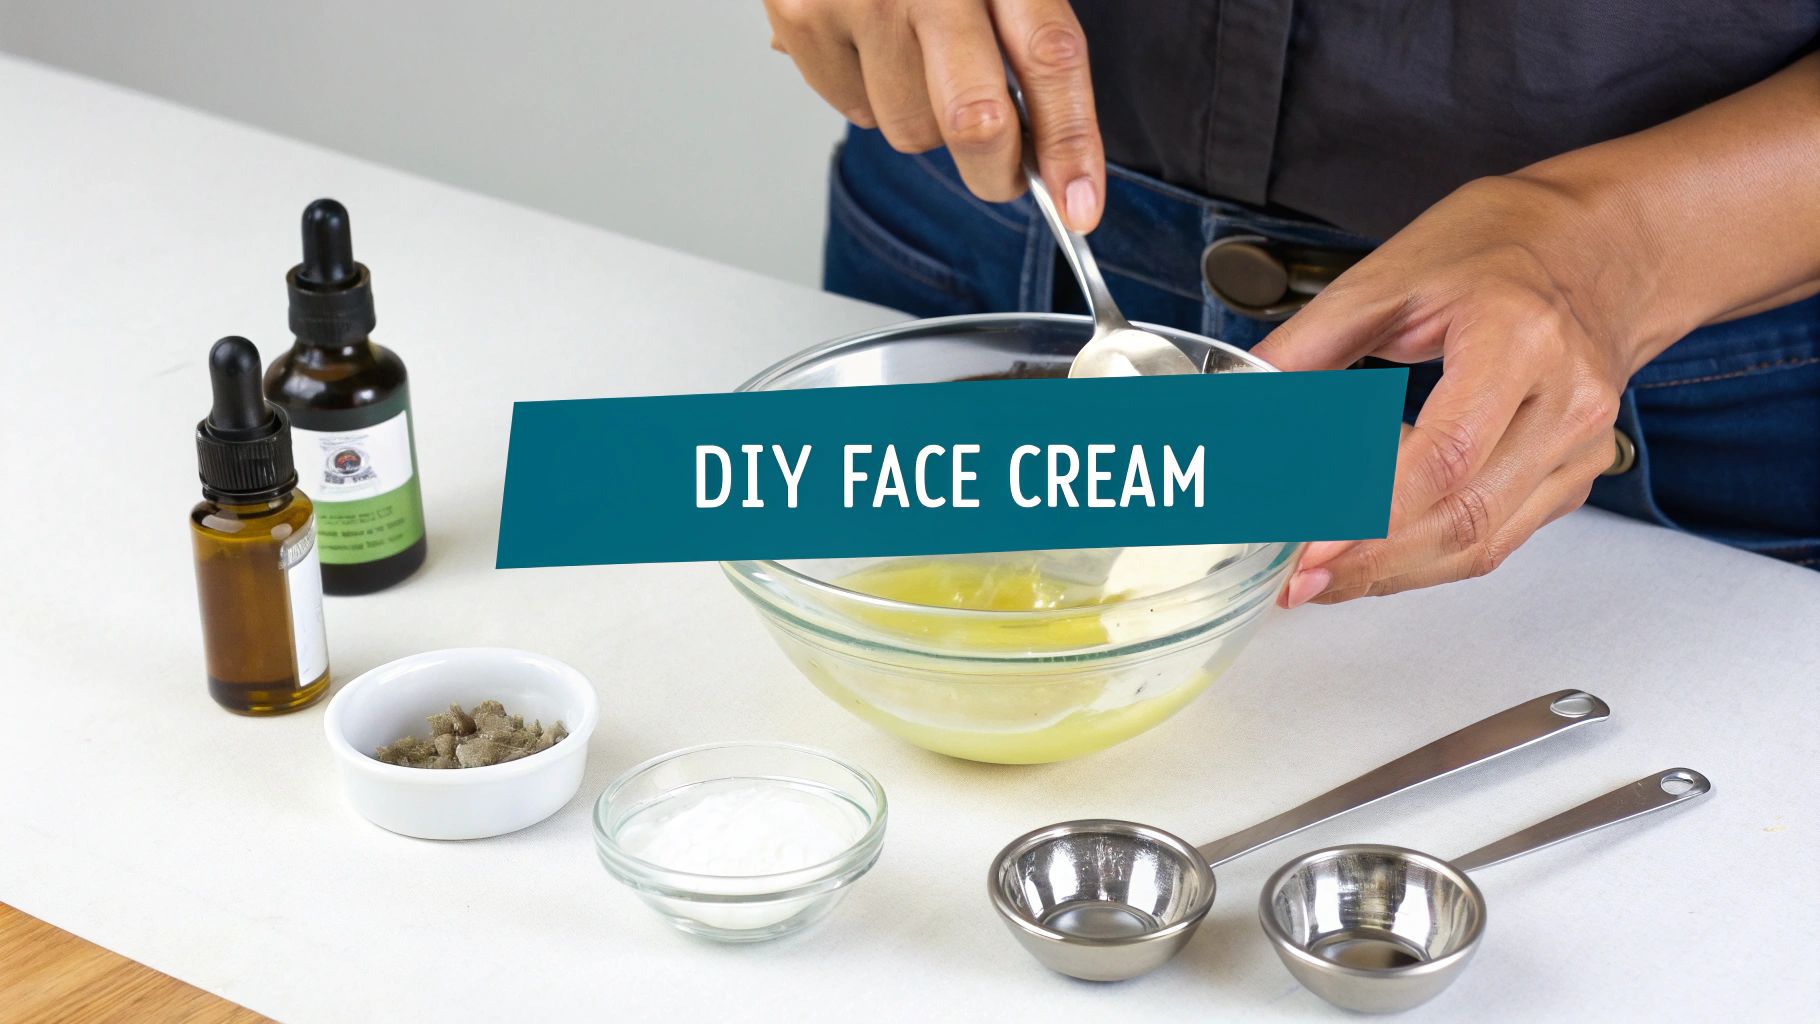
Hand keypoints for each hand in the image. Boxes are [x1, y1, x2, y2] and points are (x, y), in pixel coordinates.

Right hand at [762, 0, 1105, 229]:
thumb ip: (1030, 26)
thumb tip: (1048, 140)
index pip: (1049, 59)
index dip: (1071, 143)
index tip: (1081, 205)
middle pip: (975, 122)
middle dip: (998, 167)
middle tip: (1008, 170)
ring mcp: (855, 2)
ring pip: (910, 130)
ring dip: (928, 118)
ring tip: (923, 56)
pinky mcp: (800, 20)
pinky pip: (856, 111)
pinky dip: (874, 95)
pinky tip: (877, 43)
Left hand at [1252, 175, 1659, 605]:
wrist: (1599, 244)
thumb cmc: (1498, 248)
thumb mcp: (1391, 276)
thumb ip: (1309, 346)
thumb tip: (1237, 402)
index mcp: (1520, 338)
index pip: (1446, 456)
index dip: (1371, 516)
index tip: (1307, 550)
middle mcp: (1567, 400)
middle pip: (1465, 517)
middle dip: (1370, 563)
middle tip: (1295, 582)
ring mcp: (1580, 445)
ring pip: (1484, 544)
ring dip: (1394, 573)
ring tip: (1320, 581)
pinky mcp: (1573, 474)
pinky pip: (1499, 538)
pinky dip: (1429, 557)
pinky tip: (1373, 554)